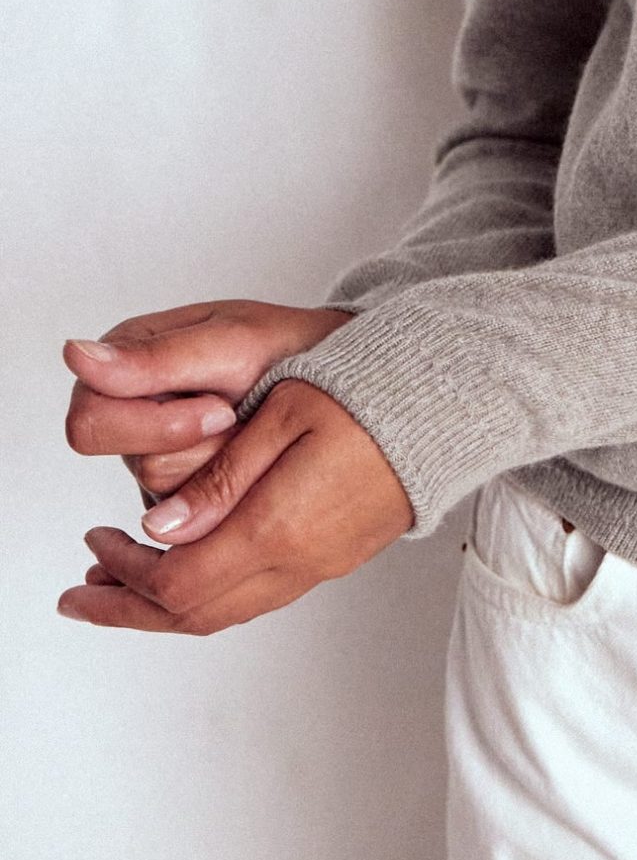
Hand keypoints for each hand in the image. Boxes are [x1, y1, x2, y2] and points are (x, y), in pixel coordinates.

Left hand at [56, 379, 414, 633]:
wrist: (451, 404)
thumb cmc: (371, 391)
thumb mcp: (286, 411)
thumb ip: (221, 476)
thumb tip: (161, 529)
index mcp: (279, 526)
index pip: (178, 581)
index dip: (127, 572)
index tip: (97, 541)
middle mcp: (299, 561)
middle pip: (193, 613)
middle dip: (129, 605)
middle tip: (82, 592)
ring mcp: (321, 566)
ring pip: (225, 611)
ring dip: (165, 604)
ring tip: (121, 582)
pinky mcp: (336, 557)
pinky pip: (257, 594)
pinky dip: (209, 591)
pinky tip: (192, 564)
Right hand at [63, 299, 357, 505]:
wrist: (339, 378)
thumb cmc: (285, 347)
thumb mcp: (231, 342)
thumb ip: (154, 357)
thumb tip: (74, 352)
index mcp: (126, 363)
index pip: (90, 423)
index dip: (154, 425)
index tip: (219, 408)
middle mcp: (130, 411)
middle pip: (132, 464)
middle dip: (200, 446)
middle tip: (242, 418)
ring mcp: (156, 454)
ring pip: (166, 497)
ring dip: (224, 465)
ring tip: (255, 429)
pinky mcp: (183, 493)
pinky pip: (195, 517)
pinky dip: (234, 489)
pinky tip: (256, 457)